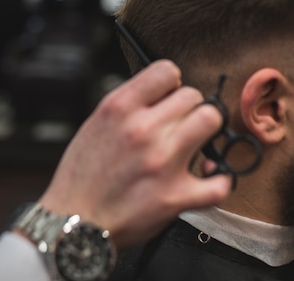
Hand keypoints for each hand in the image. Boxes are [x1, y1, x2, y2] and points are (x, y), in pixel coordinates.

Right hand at [37, 60, 231, 247]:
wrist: (73, 222)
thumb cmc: (82, 177)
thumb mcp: (95, 124)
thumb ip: (128, 106)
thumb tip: (162, 94)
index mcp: (119, 108)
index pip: (166, 70)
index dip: (171, 84)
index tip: (169, 96)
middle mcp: (142, 130)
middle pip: (193, 95)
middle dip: (187, 109)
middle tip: (178, 126)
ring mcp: (163, 162)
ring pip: (211, 121)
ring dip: (206, 133)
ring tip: (194, 144)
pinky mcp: (175, 197)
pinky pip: (219, 181)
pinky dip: (219, 181)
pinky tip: (207, 178)